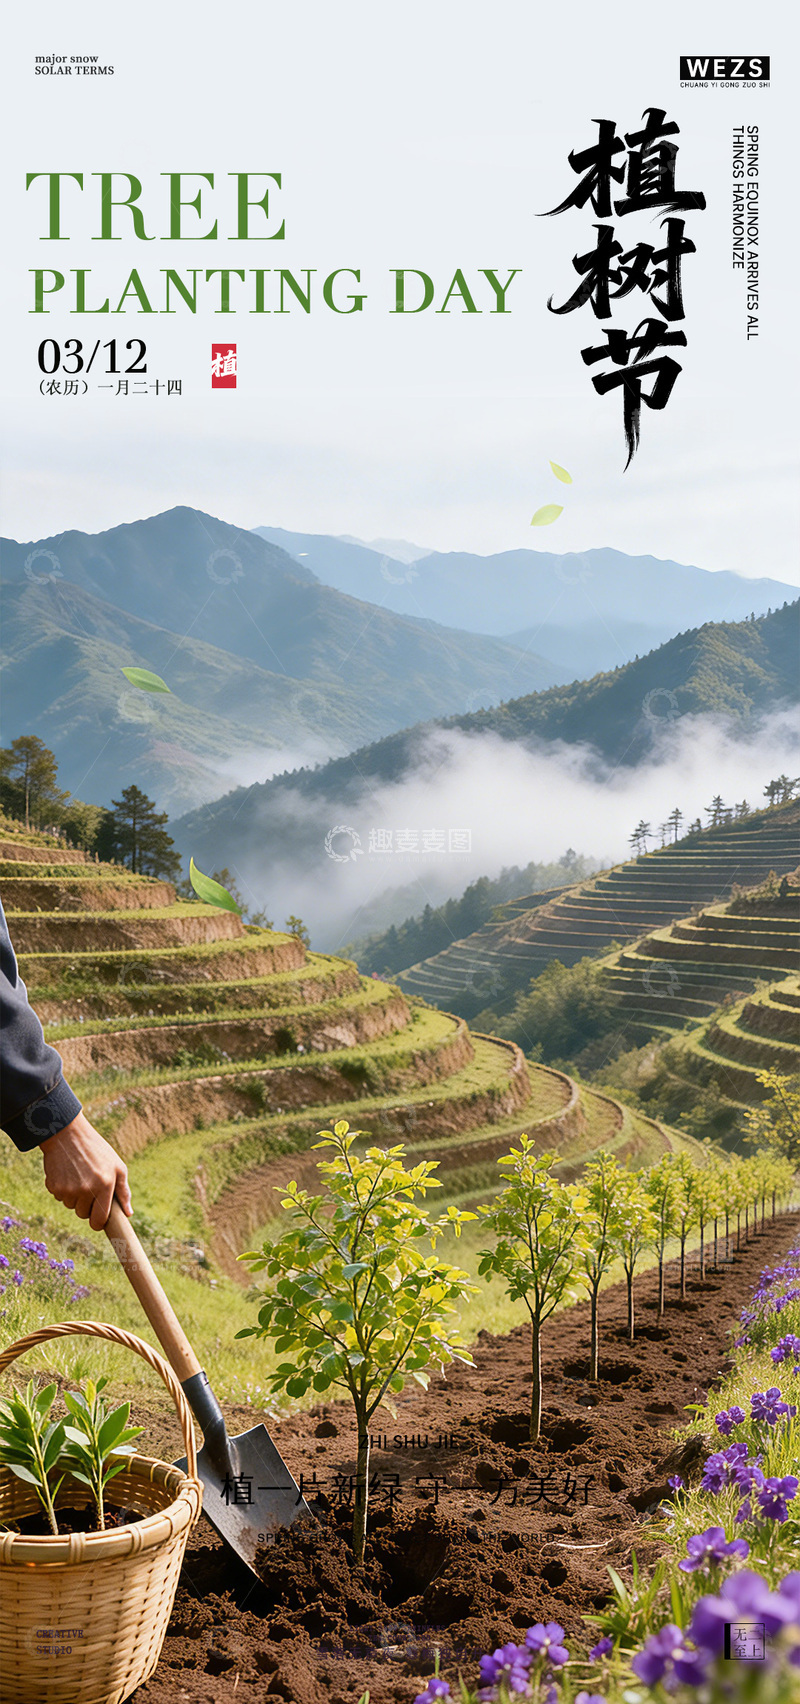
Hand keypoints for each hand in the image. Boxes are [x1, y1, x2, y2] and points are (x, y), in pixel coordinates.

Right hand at [40, 1111, 132, 1229]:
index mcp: (104, 1186)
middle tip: (89, 1187)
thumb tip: (128, 1213)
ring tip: (79, 1176)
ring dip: (75, 1197)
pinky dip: (64, 1189)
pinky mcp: (53, 1186)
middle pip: (83, 1214)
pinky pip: (60, 1197)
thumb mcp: (117, 1166)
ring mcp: (67, 1189)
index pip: (99, 1220)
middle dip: (87, 1206)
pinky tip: (68, 1173)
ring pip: (71, 1206)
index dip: (99, 1222)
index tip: (98, 1219)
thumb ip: (123, 1191)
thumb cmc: (97, 1150)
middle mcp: (85, 1190)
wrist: (67, 1134)